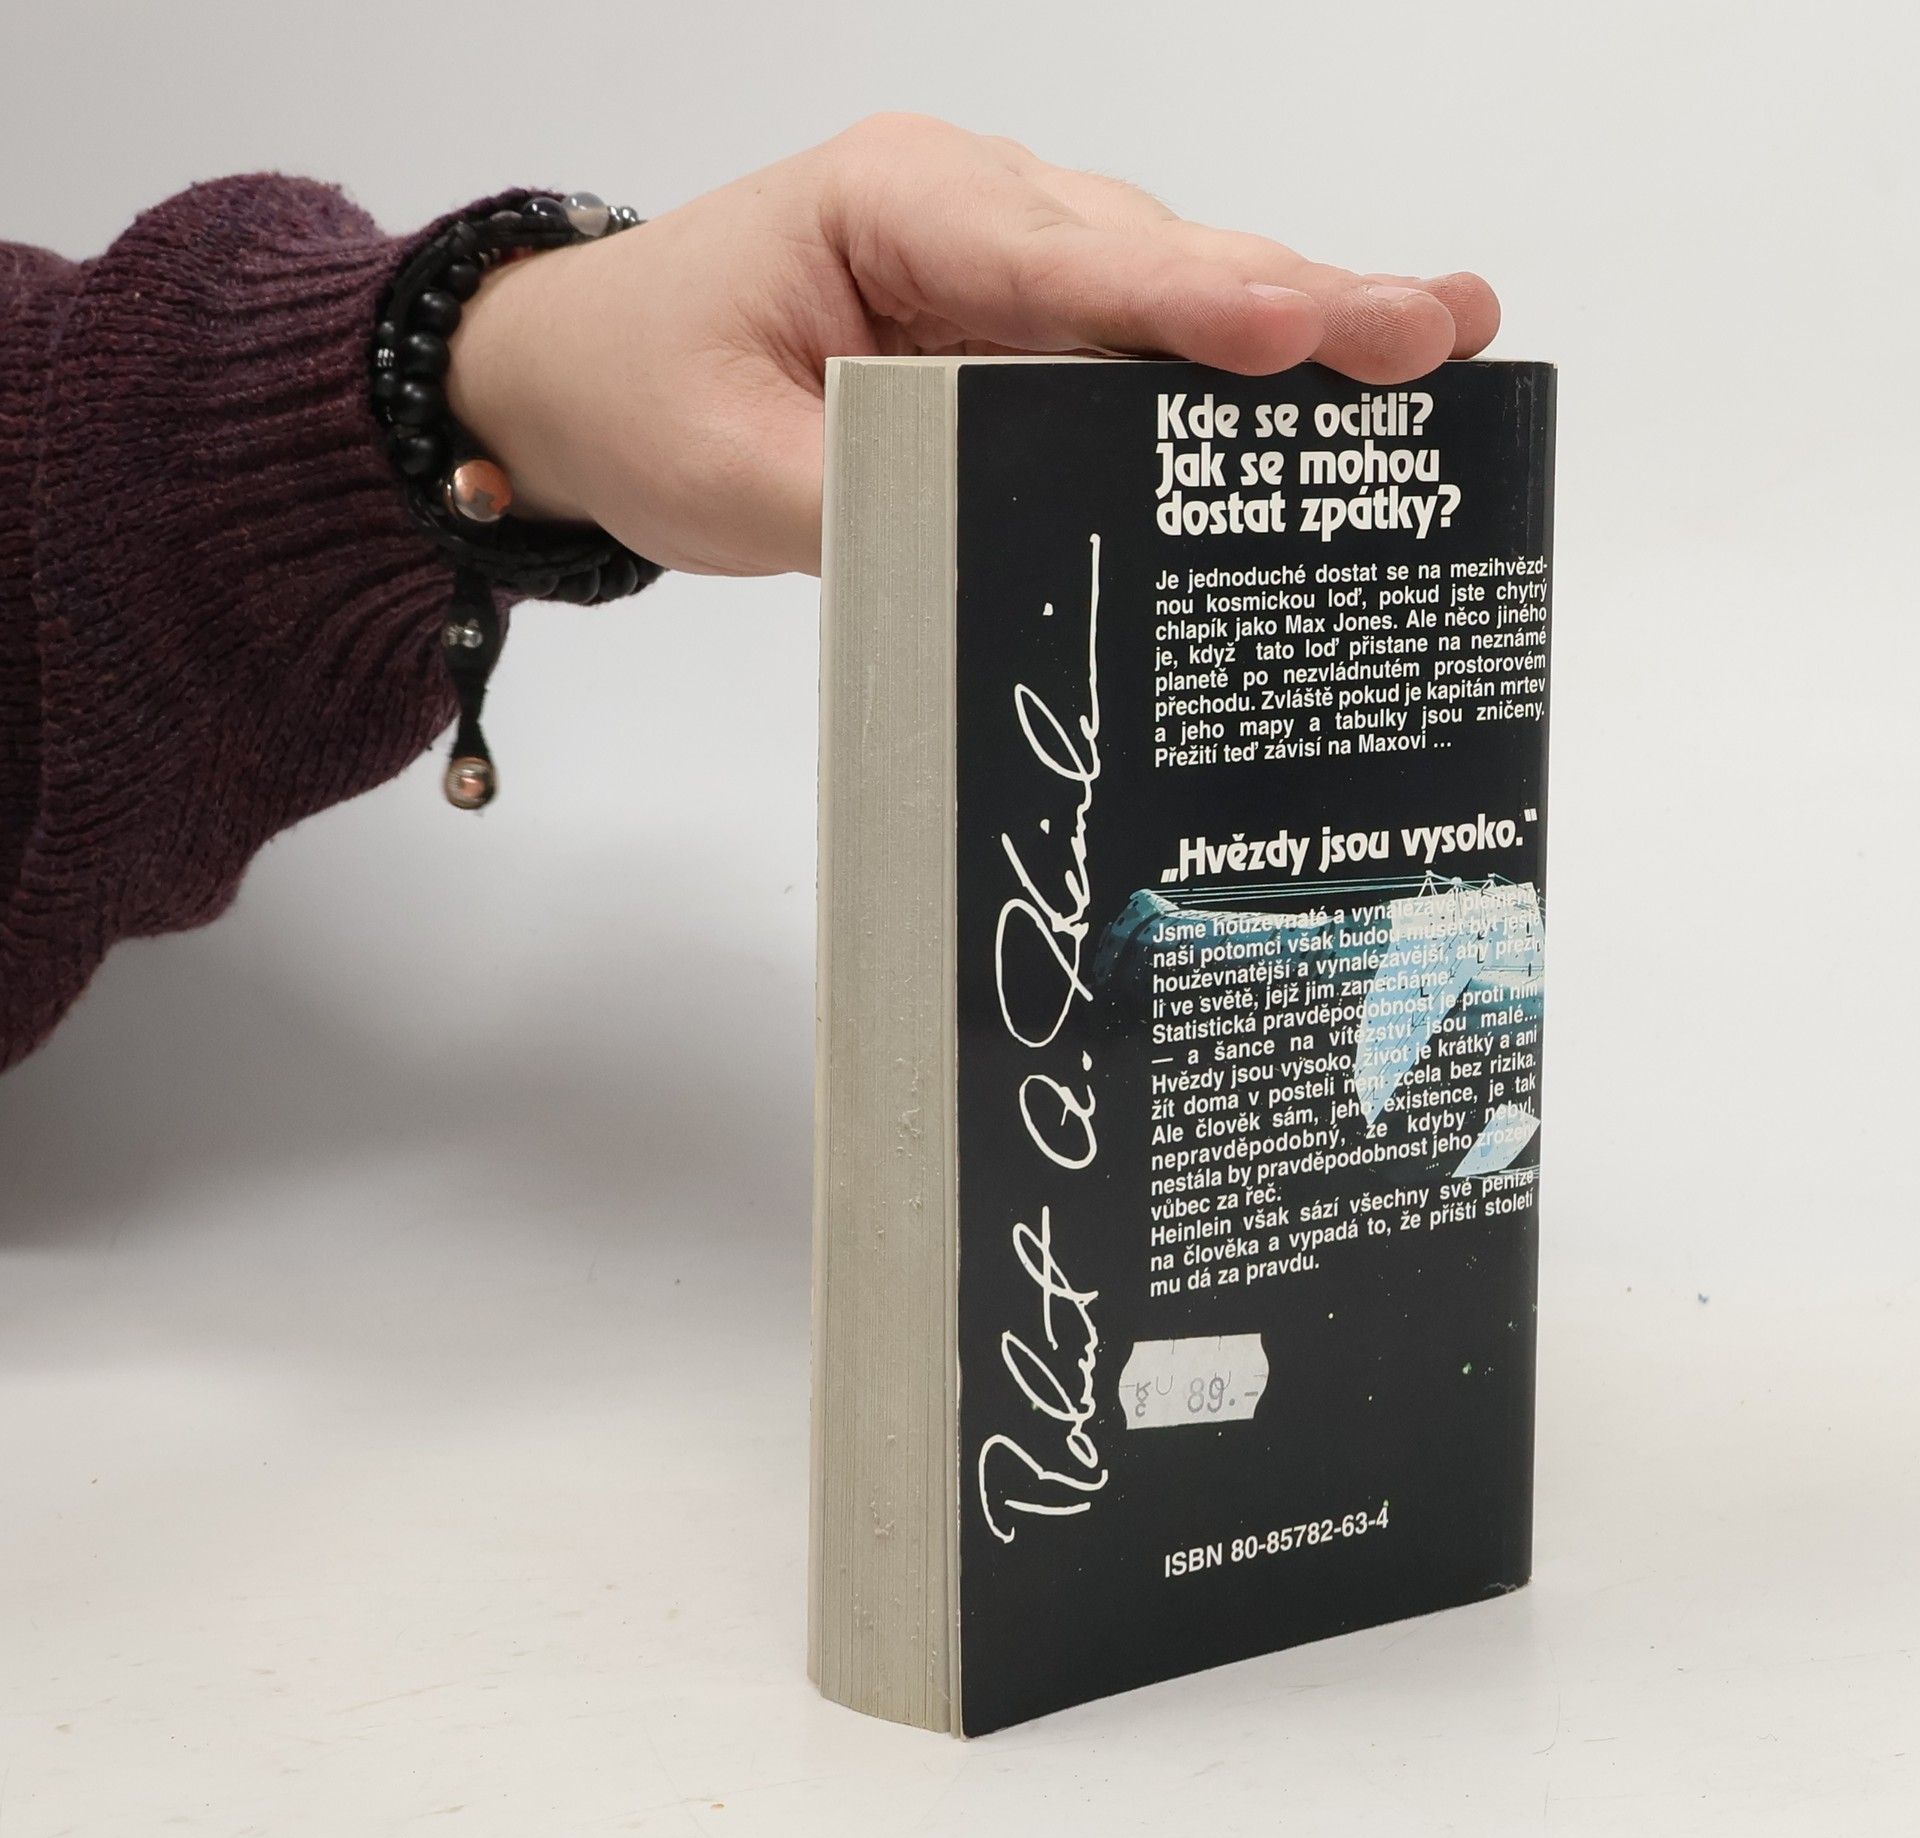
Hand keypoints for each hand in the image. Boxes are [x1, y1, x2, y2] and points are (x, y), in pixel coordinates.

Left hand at [447, 115, 1499, 578]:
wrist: (585, 370)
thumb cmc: (642, 391)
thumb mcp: (729, 476)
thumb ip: (866, 511)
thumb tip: (1005, 559)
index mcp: (891, 208)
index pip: (1056, 261)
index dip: (1182, 303)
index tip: (1296, 332)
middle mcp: (970, 208)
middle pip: (1150, 255)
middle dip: (1297, 299)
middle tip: (1437, 330)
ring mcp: (1004, 253)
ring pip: (1166, 283)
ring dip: (1292, 323)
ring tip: (1433, 345)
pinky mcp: (1016, 312)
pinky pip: (1137, 329)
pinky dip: (1230, 359)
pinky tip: (1333, 375)